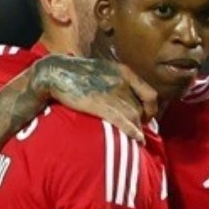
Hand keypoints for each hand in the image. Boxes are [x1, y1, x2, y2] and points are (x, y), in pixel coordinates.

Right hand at [31, 56, 155, 141]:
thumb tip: (131, 98)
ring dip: (137, 129)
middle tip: (138, 129)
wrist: (57, 72)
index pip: (151, 94)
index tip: (146, 116)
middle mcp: (123, 83)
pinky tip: (138, 139)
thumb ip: (120, 81)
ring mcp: (112, 94)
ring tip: (137, 139)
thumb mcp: (106, 70)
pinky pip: (123, 121)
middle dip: (142, 121)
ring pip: (134, 116)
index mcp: (125, 72)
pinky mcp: (101, 105)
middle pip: (141, 108)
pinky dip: (132, 131)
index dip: (151, 109)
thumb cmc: (80, 72)